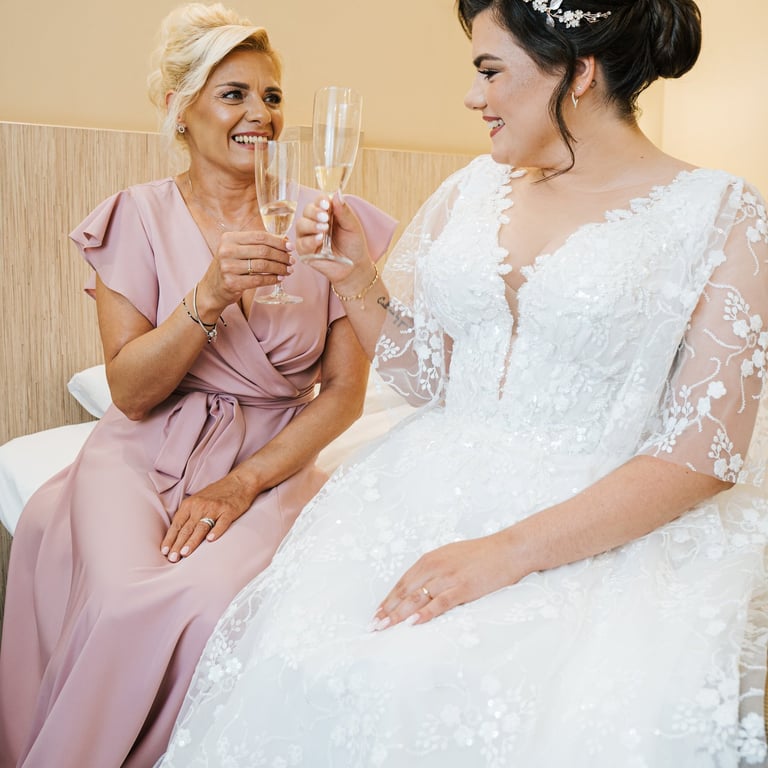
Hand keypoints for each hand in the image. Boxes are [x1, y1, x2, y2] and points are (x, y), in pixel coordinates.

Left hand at [160, 472, 253, 561]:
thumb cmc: (217, 493)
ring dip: (192, 541)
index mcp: (190, 504)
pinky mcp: (229, 511)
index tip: (164, 551)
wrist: (239, 482)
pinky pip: (222, 523)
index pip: (177, 524)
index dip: (170, 539)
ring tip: (185, 553)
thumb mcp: (198, 500)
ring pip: (201, 527)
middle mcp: (200, 506)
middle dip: (178, 544)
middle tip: (172, 558)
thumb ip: (188, 514)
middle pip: (187, 528)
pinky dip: (216, 531)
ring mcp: (215, 508)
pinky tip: (211, 540)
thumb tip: (176, 535)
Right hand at [197, 229, 294, 314]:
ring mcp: (228, 267)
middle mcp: (227, 251)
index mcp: (229, 238)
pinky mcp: (231, 283)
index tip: (290, 247)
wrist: (211, 289)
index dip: (278, 241)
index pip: (259, 236)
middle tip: (291, 261)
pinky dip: (272, 279)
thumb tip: (285, 241)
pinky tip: (280, 279)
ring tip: (288, 270)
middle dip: (281, 256)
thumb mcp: (238, 251)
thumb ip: (257, 245)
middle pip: (263, 251)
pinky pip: (258, 280)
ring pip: (262, 266)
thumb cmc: (230, 267)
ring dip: (279, 268)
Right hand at [295, 193, 370, 284]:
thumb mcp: (352, 226)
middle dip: (314, 212)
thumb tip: (336, 193)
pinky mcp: (305, 250)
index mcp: (327, 213)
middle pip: (307, 211)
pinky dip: (310, 240)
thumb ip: (343, 211)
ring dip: (311, 225)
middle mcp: (315, 222)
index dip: (320, 201)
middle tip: (325, 217)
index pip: (319, 201)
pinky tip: (319, 239)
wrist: (354, 266)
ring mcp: (308, 236)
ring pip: (301, 225)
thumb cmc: (353, 245)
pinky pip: (301, 243)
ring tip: (324, 229)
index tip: (327, 204)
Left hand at [369, 533, 522, 629]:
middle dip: (387, 610)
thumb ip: (434, 570)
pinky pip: (439, 603)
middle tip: (373, 626)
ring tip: (385, 628)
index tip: (377, 613)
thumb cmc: (481, 554)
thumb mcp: (450, 557)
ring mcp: (447, 578)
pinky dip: (425, 614)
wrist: (508, 549)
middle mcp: (434, 567)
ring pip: (416, 599)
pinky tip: (414, 624)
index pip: (402, 583)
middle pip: (404, 592)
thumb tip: (421, 588)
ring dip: (398, 615)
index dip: (388, 600)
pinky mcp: (462, 588)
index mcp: (429, 560)